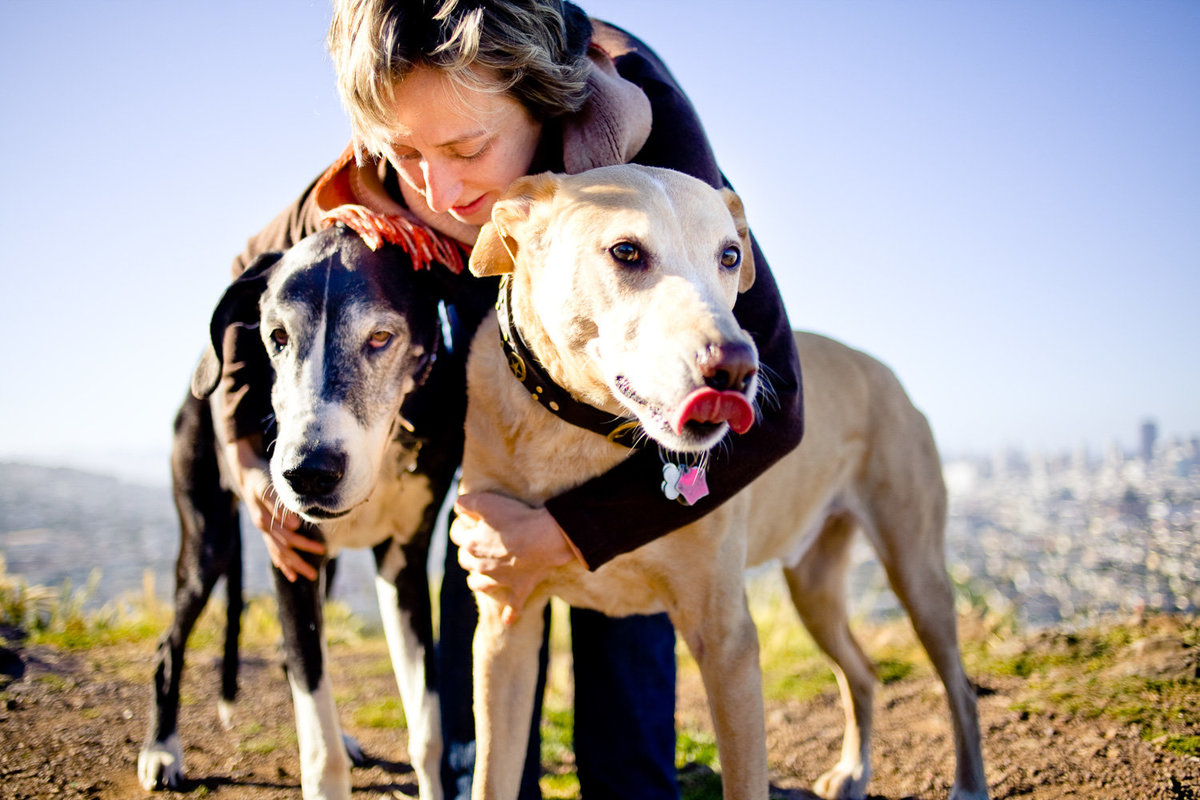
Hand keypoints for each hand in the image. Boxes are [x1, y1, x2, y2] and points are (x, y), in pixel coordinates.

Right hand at [226, 438, 324, 581]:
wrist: (246, 473)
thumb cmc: (260, 478)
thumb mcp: (267, 488)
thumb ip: (278, 506)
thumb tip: (294, 525)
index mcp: (265, 520)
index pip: (288, 539)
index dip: (305, 545)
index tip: (322, 550)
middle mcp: (263, 527)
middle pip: (282, 550)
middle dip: (298, 562)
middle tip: (314, 575)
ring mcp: (263, 529)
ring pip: (276, 551)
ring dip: (289, 565)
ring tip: (301, 577)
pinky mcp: (264, 527)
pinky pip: (271, 547)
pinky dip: (278, 559)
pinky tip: (285, 569)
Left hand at [450, 492, 582, 624]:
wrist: (544, 538)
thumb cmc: (517, 517)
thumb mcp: (486, 502)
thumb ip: (466, 503)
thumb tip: (457, 507)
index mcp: (471, 545)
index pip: (456, 533)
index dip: (461, 524)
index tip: (468, 519)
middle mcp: (480, 565)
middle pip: (464, 559)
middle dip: (467, 551)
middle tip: (478, 542)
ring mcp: (499, 579)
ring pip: (478, 584)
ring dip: (477, 579)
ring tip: (481, 574)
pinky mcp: (519, 588)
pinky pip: (512, 606)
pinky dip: (509, 614)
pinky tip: (508, 620)